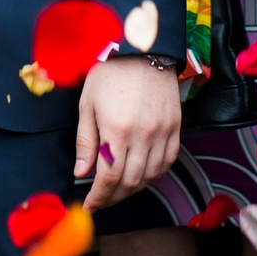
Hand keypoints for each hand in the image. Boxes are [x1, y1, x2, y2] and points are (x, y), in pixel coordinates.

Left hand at [77, 55, 182, 208]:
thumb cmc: (110, 73)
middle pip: (130, 182)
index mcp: (116, 129)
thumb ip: (85, 141)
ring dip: (132, 189)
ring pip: (150, 176)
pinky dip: (153, 175)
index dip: (98, 197)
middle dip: (113, 197)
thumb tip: (81, 173)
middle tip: (101, 200)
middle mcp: (143, 135)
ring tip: (117, 190)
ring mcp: (163, 132)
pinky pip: (167, 162)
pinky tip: (140, 175)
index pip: (108, 178)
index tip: (90, 205)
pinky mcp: (175, 128)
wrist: (144, 50)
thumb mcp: (88, 103)